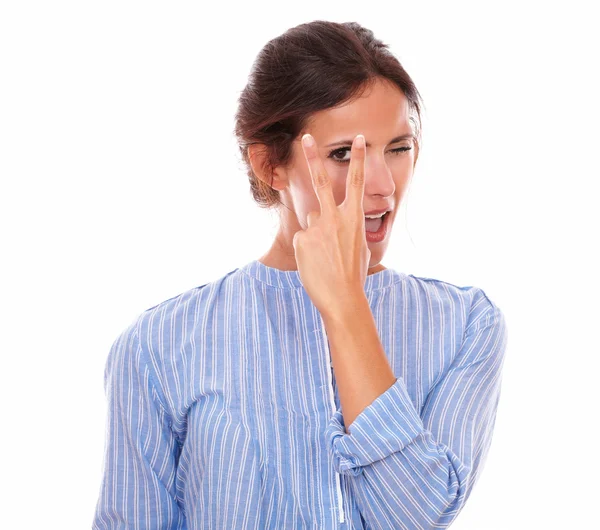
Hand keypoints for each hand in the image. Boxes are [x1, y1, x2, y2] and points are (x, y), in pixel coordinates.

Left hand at [292, 133, 370, 316]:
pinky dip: (307, 249)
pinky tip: (315, 263)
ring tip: (325, 256)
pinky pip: (302, 238)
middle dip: (313, 157)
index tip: (359, 139)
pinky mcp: (301, 239)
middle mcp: (334, 218)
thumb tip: (331, 224)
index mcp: (354, 217)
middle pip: (321, 181)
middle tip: (305, 137)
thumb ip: (347, 228)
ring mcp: (316, 228)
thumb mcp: (359, 246)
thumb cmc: (354, 274)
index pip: (356, 182)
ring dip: (316, 232)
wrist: (343, 297)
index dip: (359, 159)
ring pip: (311, 219)